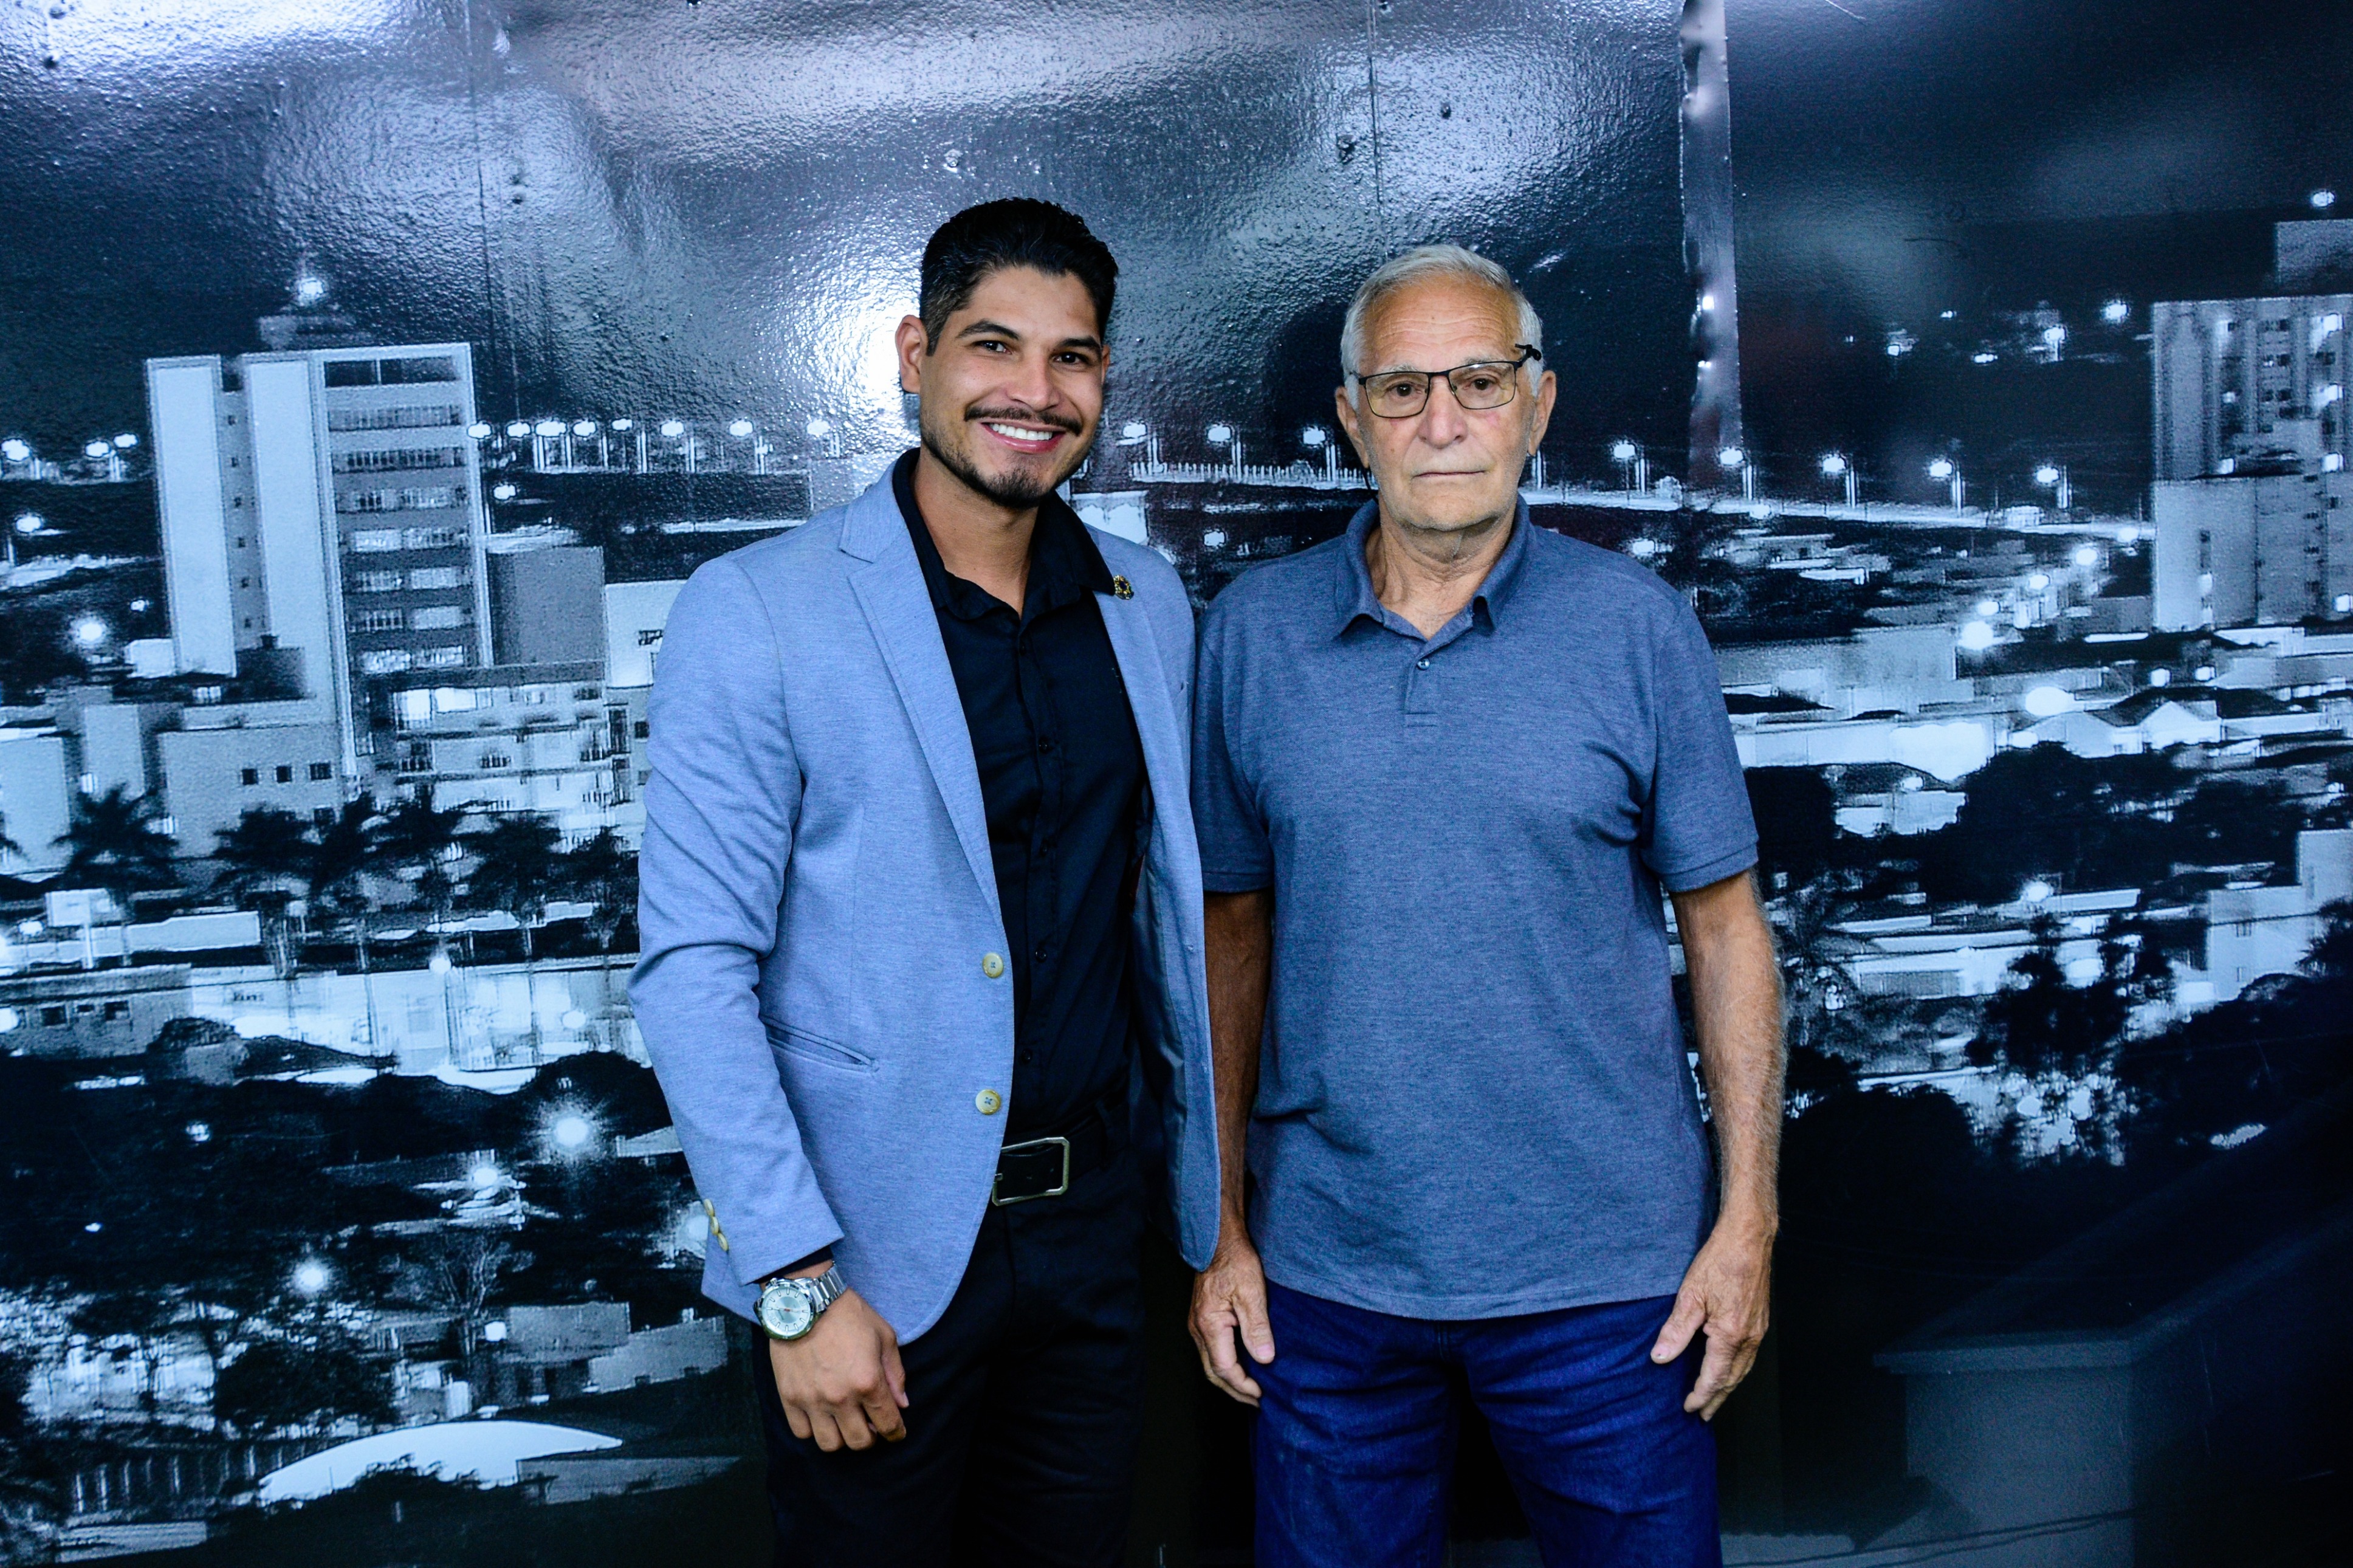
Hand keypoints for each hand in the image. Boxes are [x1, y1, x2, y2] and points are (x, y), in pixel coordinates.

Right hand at [767, 1279, 907, 1450]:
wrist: (805, 1300)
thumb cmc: (849, 1315)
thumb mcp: (884, 1336)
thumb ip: (895, 1374)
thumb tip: (901, 1405)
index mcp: (868, 1381)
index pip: (888, 1424)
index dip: (896, 1433)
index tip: (896, 1433)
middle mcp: (840, 1397)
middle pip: (859, 1442)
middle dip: (870, 1438)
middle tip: (870, 1426)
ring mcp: (812, 1400)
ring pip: (830, 1444)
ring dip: (841, 1437)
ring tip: (844, 1422)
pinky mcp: (789, 1397)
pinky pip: (802, 1432)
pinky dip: (813, 1430)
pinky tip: (821, 1416)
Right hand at [1189, 1229, 1275, 1405]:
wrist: (1219, 1241)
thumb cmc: (1235, 1261)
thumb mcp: (1252, 1292)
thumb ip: (1257, 1327)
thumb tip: (1264, 1359)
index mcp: (1209, 1324)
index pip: (1225, 1368)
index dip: (1243, 1385)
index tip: (1262, 1394)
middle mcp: (1198, 1328)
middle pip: (1213, 1372)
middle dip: (1234, 1390)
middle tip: (1256, 1401)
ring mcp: (1197, 1324)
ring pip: (1210, 1363)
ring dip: (1230, 1379)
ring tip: (1251, 1388)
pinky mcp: (1202, 1319)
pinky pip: (1211, 1351)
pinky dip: (1226, 1365)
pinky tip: (1242, 1365)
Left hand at [1649, 1215, 1772, 1420]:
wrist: (1749, 1238)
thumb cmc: (1720, 1261)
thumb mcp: (1690, 1295)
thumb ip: (1676, 1330)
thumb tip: (1660, 1358)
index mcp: (1730, 1335)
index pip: (1714, 1377)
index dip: (1700, 1395)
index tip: (1689, 1408)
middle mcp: (1749, 1337)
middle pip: (1732, 1379)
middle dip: (1716, 1399)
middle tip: (1703, 1416)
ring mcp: (1758, 1330)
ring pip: (1743, 1369)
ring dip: (1728, 1387)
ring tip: (1714, 1398)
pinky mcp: (1760, 1321)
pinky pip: (1748, 1356)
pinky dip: (1736, 1370)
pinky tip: (1728, 1370)